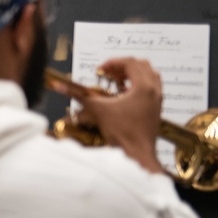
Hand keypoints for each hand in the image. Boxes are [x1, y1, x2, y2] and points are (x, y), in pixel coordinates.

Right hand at [60, 58, 164, 172]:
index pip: (130, 62)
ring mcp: (157, 100)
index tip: (100, 69)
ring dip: (133, 74)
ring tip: (116, 81)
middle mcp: (154, 91)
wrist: (137, 154)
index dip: (113, 62)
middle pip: (142, 65)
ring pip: (150, 75)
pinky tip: (124, 94)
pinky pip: (151, 87)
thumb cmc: (122, 134)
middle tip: (107, 73)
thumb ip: (78, 95)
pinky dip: (138, 84)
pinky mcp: (156, 108)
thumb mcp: (97, 110)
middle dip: (122, 66)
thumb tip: (59, 85)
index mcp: (143, 87)